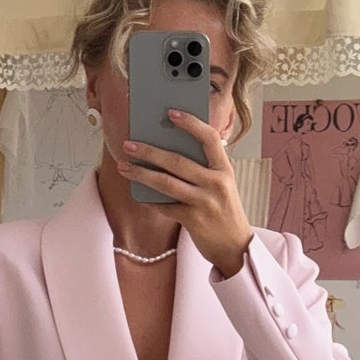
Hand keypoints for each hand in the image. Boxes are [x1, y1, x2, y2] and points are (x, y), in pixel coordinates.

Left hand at [117, 110, 252, 276]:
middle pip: (177, 161)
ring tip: (124, 166)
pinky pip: (165, 207)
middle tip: (129, 144)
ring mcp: (205, 202)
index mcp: (224, 168)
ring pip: (166, 183)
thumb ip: (203, 168)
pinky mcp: (193, 221)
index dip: (190, 123)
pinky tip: (138, 193)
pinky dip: (151, 200)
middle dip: (149, 151)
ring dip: (142, 173)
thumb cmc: (224, 211)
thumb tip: (167, 152)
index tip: (171, 113)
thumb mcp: (222, 185)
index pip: (209, 138)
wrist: (235, 247)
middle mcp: (216, 183)